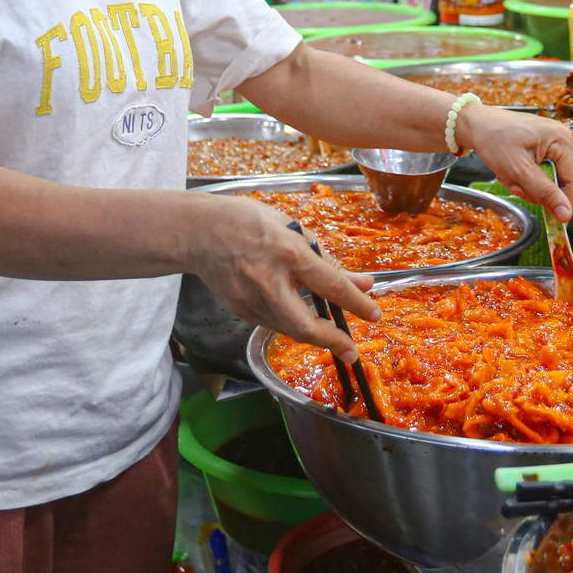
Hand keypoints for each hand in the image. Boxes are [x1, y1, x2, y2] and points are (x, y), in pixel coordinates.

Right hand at [184, 195, 379, 358]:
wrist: (198, 232)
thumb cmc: (247, 221)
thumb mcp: (292, 229)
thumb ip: (325, 258)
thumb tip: (360, 282)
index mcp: (288, 252)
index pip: (331, 285)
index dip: (357, 302)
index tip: (375, 314)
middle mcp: (269, 281)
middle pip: (305, 326)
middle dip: (333, 342)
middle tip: (351, 351)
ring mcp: (250, 299)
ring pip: (289, 329)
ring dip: (314, 334)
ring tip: (331, 334)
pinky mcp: (240, 310)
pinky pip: (272, 324)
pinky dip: (291, 324)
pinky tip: (301, 317)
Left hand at [456, 104, 572, 221]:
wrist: (476, 124)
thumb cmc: (495, 141)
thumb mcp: (519, 171)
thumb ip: (545, 193)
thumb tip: (566, 215)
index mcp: (562, 140)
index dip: (563, 202)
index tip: (550, 218)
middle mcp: (562, 138)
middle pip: (559, 180)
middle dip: (535, 189)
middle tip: (514, 186)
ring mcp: (552, 141)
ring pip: (548, 178)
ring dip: (527, 184)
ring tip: (508, 176)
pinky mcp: (542, 145)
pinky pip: (540, 170)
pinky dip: (524, 176)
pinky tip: (510, 170)